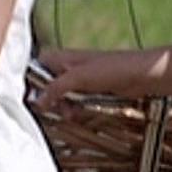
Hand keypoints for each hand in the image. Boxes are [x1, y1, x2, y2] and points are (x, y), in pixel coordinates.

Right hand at [34, 47, 161, 106]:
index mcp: (62, 57)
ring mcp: (80, 78)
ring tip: (69, 113)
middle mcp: (68, 67)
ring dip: (62, 106)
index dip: (30, 82)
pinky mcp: (90, 90)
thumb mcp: (78, 78)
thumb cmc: (113, 67)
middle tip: (52, 108)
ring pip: (60, 95)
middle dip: (48, 99)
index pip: (36, 66)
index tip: (30, 97)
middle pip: (46, 84)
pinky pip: (74, 101)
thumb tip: (38, 101)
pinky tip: (77, 114)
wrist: (141, 75)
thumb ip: (55, 88)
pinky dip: (73, 108)